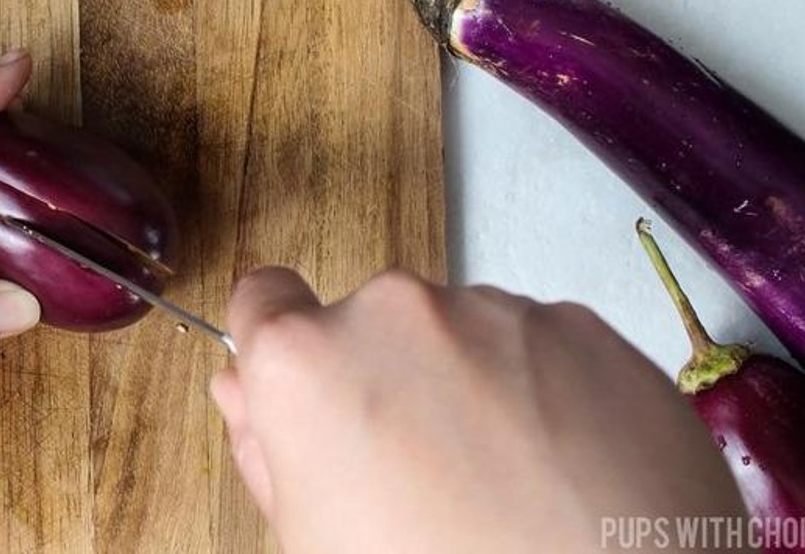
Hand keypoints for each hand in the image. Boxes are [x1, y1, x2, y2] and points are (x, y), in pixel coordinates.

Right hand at [210, 268, 745, 553]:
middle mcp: (395, 309)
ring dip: (475, 385)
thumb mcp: (314, 543)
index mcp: (308, 361)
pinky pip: (545, 345)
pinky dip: (550, 392)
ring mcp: (497, 310)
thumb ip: (264, 449)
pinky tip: (575, 473)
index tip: (318, 397)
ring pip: (464, 333)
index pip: (262, 297)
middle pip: (373, 324)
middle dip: (393, 380)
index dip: (282, 348)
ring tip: (519, 488)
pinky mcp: (586, 328)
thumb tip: (241, 385)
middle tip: (435, 478)